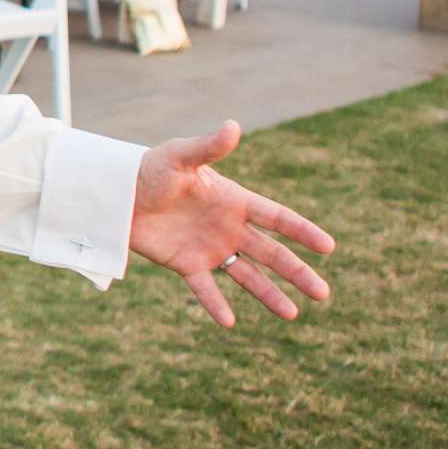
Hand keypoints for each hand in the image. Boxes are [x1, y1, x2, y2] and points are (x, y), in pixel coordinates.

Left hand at [128, 122, 334, 325]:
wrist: (119, 191)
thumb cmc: (150, 168)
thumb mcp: (180, 156)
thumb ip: (208, 147)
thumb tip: (233, 126)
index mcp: (234, 201)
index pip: (278, 218)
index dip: (302, 232)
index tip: (328, 247)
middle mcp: (229, 228)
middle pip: (271, 253)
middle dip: (297, 272)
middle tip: (323, 293)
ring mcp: (210, 248)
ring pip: (247, 276)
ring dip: (269, 294)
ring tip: (293, 314)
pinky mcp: (186, 264)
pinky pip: (205, 288)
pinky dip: (215, 304)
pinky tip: (229, 322)